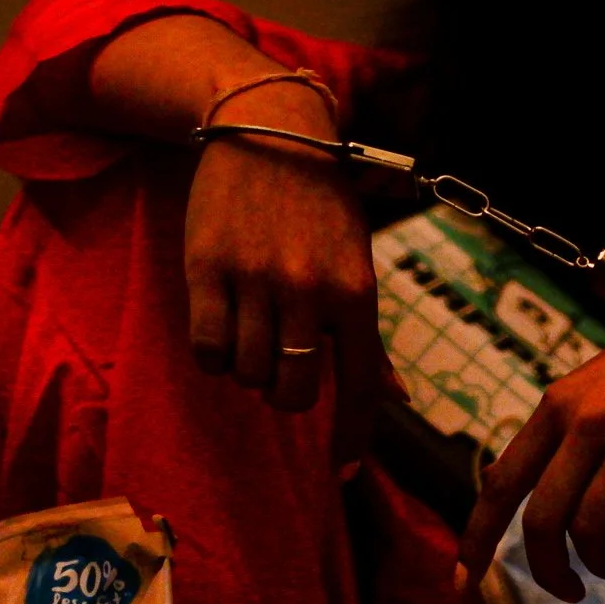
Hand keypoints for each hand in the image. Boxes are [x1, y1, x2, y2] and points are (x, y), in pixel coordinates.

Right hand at [184, 82, 389, 462]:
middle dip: (285, 395)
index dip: (351, 438)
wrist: (268, 130)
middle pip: (291, 394)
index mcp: (355, 292)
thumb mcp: (356, 265)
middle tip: (280, 366)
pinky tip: (223, 325)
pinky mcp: (207, 269)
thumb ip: (368, 339)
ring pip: (247, 374)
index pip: (357, 388)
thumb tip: (397, 398)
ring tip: (251, 329)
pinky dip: (214, 353)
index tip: (343, 473)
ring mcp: (255, 279)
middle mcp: (308, 290)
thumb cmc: (320, 208)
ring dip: (248, 368)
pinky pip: (207, 349)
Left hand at [458, 276, 604, 601]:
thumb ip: (548, 435)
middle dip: (546, 570)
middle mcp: (584, 423)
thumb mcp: (589, 387)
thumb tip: (494, 479)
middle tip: (566, 590)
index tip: (466, 582)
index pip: (500, 484)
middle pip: (540, 521)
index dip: (477, 540)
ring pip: (589, 531)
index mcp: (555, 408)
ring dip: (597, 567)